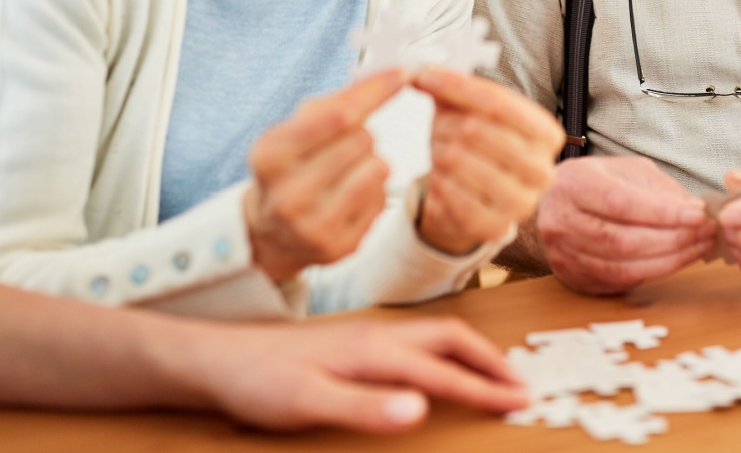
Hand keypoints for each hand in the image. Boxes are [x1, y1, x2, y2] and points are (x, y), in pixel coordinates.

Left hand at [184, 317, 529, 432]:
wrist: (217, 359)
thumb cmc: (259, 383)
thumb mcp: (309, 404)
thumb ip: (365, 406)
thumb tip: (420, 406)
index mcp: (373, 350)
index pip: (444, 370)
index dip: (485, 388)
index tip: (521, 402)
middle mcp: (377, 335)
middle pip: (451, 339)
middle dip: (491, 361)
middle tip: (523, 386)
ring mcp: (366, 335)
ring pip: (435, 336)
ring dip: (472, 353)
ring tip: (495, 375)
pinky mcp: (354, 341)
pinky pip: (417, 340)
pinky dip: (446, 352)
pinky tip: (440, 367)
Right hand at [244, 69, 404, 283]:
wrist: (272, 230)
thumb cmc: (291, 165)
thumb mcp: (297, 127)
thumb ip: (340, 101)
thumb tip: (392, 76)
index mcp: (269, 156)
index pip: (338, 116)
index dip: (375, 92)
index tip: (402, 74)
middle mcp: (287, 196)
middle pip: (361, 140)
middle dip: (361, 134)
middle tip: (342, 147)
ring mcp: (312, 227)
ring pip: (378, 168)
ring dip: (372, 161)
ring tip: (347, 171)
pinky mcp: (339, 247)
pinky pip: (382, 199)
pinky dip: (373, 191)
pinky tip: (349, 196)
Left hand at [412, 68, 565, 254]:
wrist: (473, 197)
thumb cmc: (476, 147)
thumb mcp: (470, 110)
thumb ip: (452, 87)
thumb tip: (423, 72)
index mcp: (546, 134)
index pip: (499, 103)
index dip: (458, 87)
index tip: (426, 77)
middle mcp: (542, 170)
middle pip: (477, 130)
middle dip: (446, 123)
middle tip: (438, 127)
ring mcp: (521, 203)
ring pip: (458, 160)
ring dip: (438, 151)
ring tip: (440, 151)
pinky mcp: (494, 227)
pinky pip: (450, 195)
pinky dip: (436, 181)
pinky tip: (439, 176)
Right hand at [536, 155, 714, 294]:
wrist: (549, 207)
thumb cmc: (593, 185)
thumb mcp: (623, 170)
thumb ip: (657, 188)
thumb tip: (695, 210)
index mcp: (574, 184)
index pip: (622, 203)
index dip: (663, 212)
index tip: (699, 214)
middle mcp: (563, 221)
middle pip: (624, 240)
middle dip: (674, 239)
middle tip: (707, 232)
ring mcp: (565, 254)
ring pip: (624, 266)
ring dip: (670, 260)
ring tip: (700, 247)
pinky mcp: (575, 277)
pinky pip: (621, 281)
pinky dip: (655, 272)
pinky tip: (678, 260)